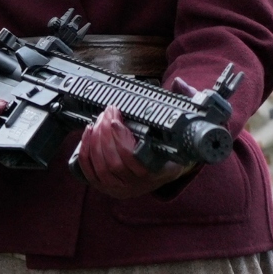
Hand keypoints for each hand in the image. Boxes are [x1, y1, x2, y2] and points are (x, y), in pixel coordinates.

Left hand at [75, 105, 189, 198]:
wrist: (163, 172)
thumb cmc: (171, 148)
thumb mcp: (184, 127)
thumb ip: (186, 103)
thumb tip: (179, 84)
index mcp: (158, 171)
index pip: (136, 161)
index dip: (122, 140)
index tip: (116, 120)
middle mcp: (139, 184)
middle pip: (115, 162)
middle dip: (106, 133)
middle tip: (108, 112)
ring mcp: (120, 188)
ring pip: (101, 166)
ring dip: (96, 140)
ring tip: (99, 119)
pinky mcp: (105, 187)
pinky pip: (90, 172)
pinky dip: (86, 151)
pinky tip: (89, 133)